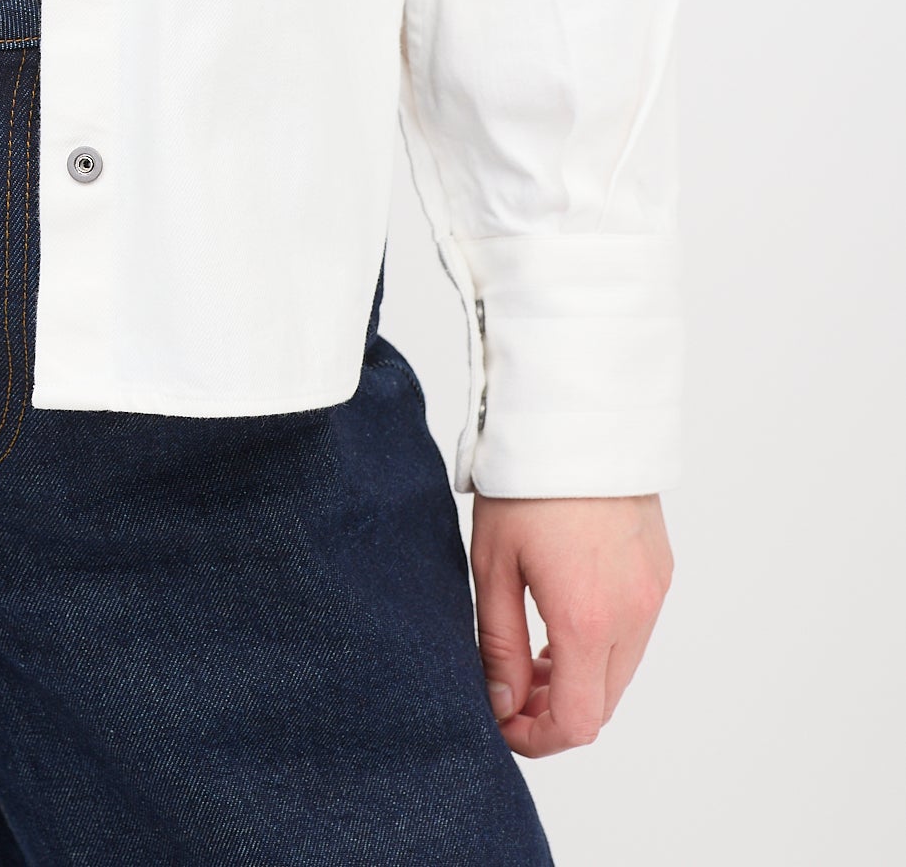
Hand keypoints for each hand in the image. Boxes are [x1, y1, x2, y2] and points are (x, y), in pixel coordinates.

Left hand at [471, 493, 671, 756]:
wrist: (577, 414)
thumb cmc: (525, 482)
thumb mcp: (492, 564)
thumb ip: (497, 643)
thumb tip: (501, 704)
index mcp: (587, 619)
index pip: (578, 723)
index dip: (538, 739)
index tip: (502, 723)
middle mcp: (633, 614)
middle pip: (602, 704)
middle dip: (554, 710)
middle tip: (508, 687)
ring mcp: (654, 593)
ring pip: (621, 672)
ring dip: (578, 678)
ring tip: (530, 651)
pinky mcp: (662, 572)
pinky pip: (635, 633)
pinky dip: (601, 645)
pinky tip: (563, 616)